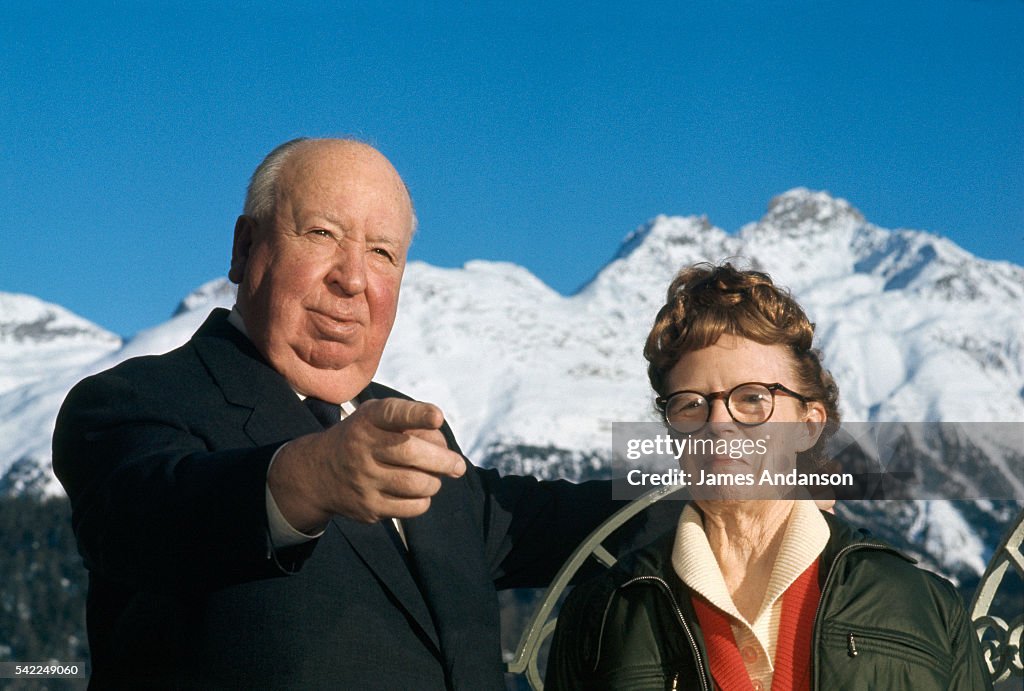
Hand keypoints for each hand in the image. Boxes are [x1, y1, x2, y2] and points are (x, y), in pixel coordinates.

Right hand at [270, 398, 465, 530]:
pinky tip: (419, 493)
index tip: (437, 417)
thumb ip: (411, 423)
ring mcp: (363, 480)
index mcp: (368, 420)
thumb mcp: (375, 417)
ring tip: (435, 477)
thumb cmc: (362, 438)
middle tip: (459, 465)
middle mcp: (362, 448)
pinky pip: (410, 508)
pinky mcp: (367, 507)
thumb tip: (448, 452)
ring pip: (416, 484)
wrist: (318, 473)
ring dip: (434, 482)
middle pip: (411, 453)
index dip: (417, 414)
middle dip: (444, 460)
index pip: (394, 414)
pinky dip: (423, 500)